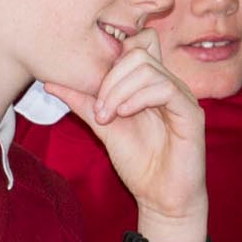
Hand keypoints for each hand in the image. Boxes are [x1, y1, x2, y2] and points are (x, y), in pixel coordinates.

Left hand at [48, 42, 208, 241]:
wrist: (161, 198)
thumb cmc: (139, 163)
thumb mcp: (103, 126)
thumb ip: (83, 103)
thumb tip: (50, 82)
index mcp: (151, 84)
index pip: (138, 43)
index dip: (113, 57)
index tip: (95, 90)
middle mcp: (169, 84)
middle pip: (139, 51)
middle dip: (110, 78)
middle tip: (99, 109)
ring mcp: (182, 97)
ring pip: (149, 68)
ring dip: (119, 91)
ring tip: (108, 117)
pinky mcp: (191, 113)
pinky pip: (166, 88)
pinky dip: (139, 98)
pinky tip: (124, 115)